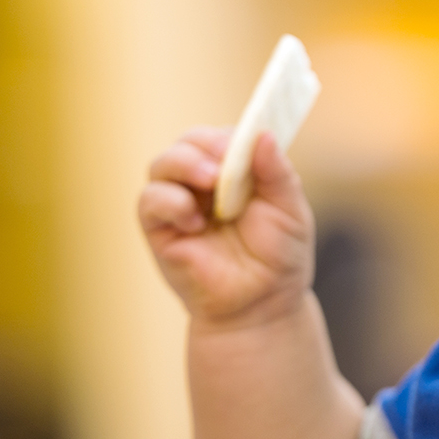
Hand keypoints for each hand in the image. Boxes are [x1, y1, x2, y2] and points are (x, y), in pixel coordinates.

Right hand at [138, 126, 315, 327]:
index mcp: (234, 170)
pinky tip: (194, 220)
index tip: (243, 141)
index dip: (230, 135)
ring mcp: (179, 203)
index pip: (222, 136)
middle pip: (187, 142)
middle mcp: (202, 182)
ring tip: (211, 180)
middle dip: (204, 145)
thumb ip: (277, 172)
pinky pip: (149, 202)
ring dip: (184, 164)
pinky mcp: (159, 230)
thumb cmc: (278, 255)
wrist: (263, 303)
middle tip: (224, 158)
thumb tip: (263, 134)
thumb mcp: (289, 209)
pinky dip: (169, 201)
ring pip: (162, 164)